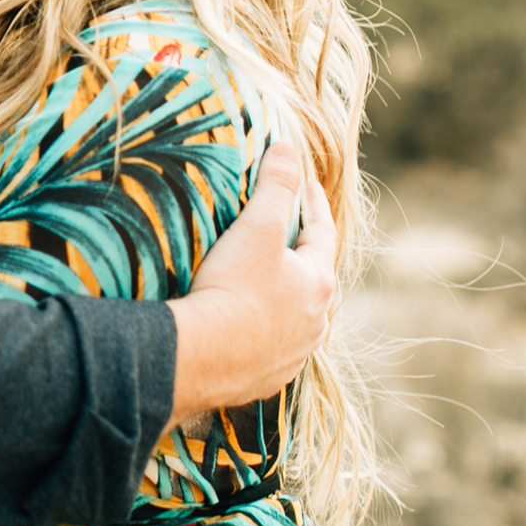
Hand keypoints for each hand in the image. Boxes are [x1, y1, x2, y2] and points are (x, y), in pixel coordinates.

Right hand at [167, 139, 336, 421]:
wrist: (203, 357)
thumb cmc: (233, 287)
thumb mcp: (258, 227)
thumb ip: (276, 185)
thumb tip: (288, 148)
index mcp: (317, 282)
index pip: (322, 233)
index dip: (314, 204)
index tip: (307, 185)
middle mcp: (315, 321)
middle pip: (313, 278)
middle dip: (301, 254)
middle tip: (287, 234)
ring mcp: (293, 353)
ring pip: (296, 317)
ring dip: (285, 298)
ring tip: (268, 284)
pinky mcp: (266, 377)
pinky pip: (272, 348)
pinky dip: (265, 332)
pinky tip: (248, 329)